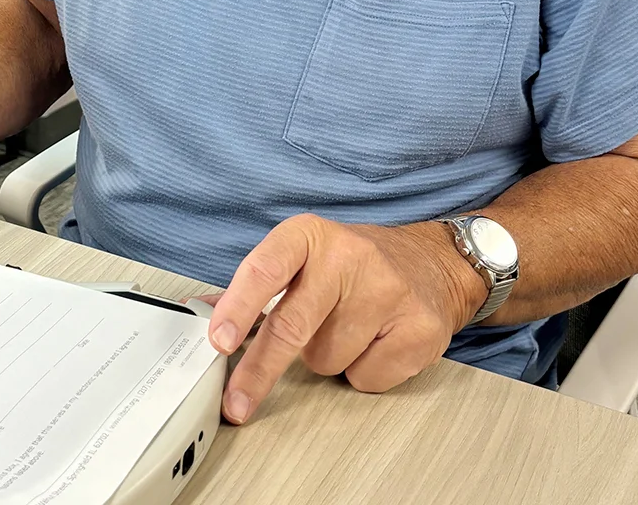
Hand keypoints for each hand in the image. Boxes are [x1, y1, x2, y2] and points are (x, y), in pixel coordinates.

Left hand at [208, 214, 485, 423]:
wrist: (433, 262)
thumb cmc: (354, 264)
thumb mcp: (304, 256)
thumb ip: (256, 285)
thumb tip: (204, 311)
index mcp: (310, 235)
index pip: (266, 268)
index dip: (239, 307)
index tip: (218, 341)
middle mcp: (348, 256)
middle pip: (292, 325)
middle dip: (259, 370)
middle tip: (236, 401)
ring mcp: (388, 291)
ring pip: (327, 359)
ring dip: (326, 358)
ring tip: (346, 328)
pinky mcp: (419, 328)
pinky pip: (366, 378)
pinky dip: (362, 372)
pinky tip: (376, 341)